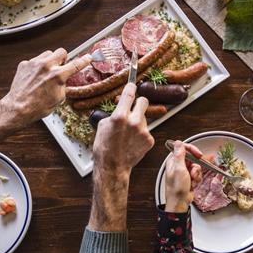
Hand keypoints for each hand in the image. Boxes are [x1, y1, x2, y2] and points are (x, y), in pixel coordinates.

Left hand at [0, 49, 91, 150]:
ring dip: (50, 61)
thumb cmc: (39, 106)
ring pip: (47, 54)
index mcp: (57, 76)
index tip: (87, 57)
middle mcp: (46, 66)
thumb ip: (63, 85)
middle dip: (63, 58)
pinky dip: (37, 67)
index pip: (75, 65)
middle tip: (61, 66)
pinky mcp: (24, 64)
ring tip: (47, 72)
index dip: (84, 60)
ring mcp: (34, 63)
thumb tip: (64, 80)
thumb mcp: (58, 98)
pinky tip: (35, 77)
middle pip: (61, 52)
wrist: (19, 107)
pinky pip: (35, 60)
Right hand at [89, 83, 153, 231]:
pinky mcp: (149, 140)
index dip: (131, 87)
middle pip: (144, 101)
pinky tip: (133, 142)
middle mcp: (134, 121)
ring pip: (145, 118)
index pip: (130, 92)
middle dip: (139, 103)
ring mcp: (144, 131)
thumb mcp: (103, 125)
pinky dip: (141, 135)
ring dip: (139, 122)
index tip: (132, 86)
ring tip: (129, 134)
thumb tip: (119, 106)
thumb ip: (114, 114)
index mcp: (120, 115)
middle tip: (134, 109)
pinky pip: (147, 131)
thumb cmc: (104, 148)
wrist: (112, 166)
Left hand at [165, 141, 202, 212]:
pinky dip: (197, 179)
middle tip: (193, 172)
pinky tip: (193, 184)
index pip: (183, 148)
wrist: (180, 202)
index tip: (198, 154)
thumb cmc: (176, 189)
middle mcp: (177, 165)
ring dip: (196, 174)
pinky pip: (197, 173)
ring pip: (196, 166)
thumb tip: (178, 143)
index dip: (192, 150)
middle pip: (192, 158)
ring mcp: (183, 171)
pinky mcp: (189, 177)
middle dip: (195, 166)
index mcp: (172, 161)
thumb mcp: (179, 170)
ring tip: (192, 180)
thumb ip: (179, 155)